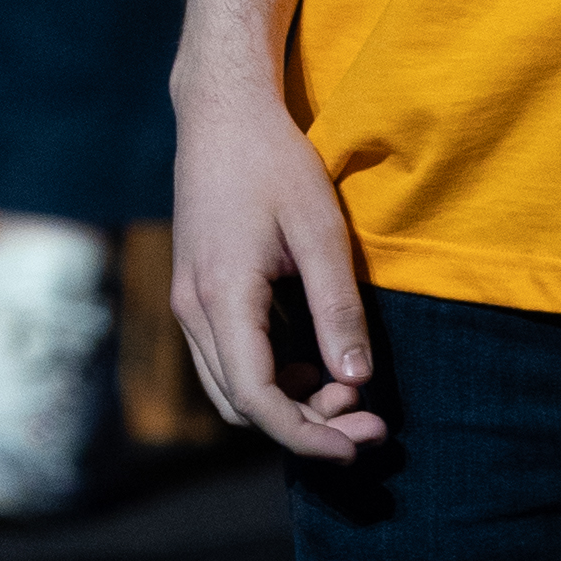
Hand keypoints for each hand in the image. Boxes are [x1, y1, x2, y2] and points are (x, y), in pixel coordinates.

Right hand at [167, 57, 377, 459]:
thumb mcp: (320, 231)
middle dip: (307, 424)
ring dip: (289, 403)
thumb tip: (358, 381)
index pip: (257, 398)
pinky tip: (317, 360)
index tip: (357, 446)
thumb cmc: (273, 162)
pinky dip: (273, 377)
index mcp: (222, 297)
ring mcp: (188, 303)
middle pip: (243, 404)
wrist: (220, 113)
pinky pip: (229, 360)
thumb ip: (339, 309)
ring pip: (232, 388)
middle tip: (371, 418)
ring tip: (350, 388)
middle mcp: (193, 310)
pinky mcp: (196, 294)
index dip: (307, 435)